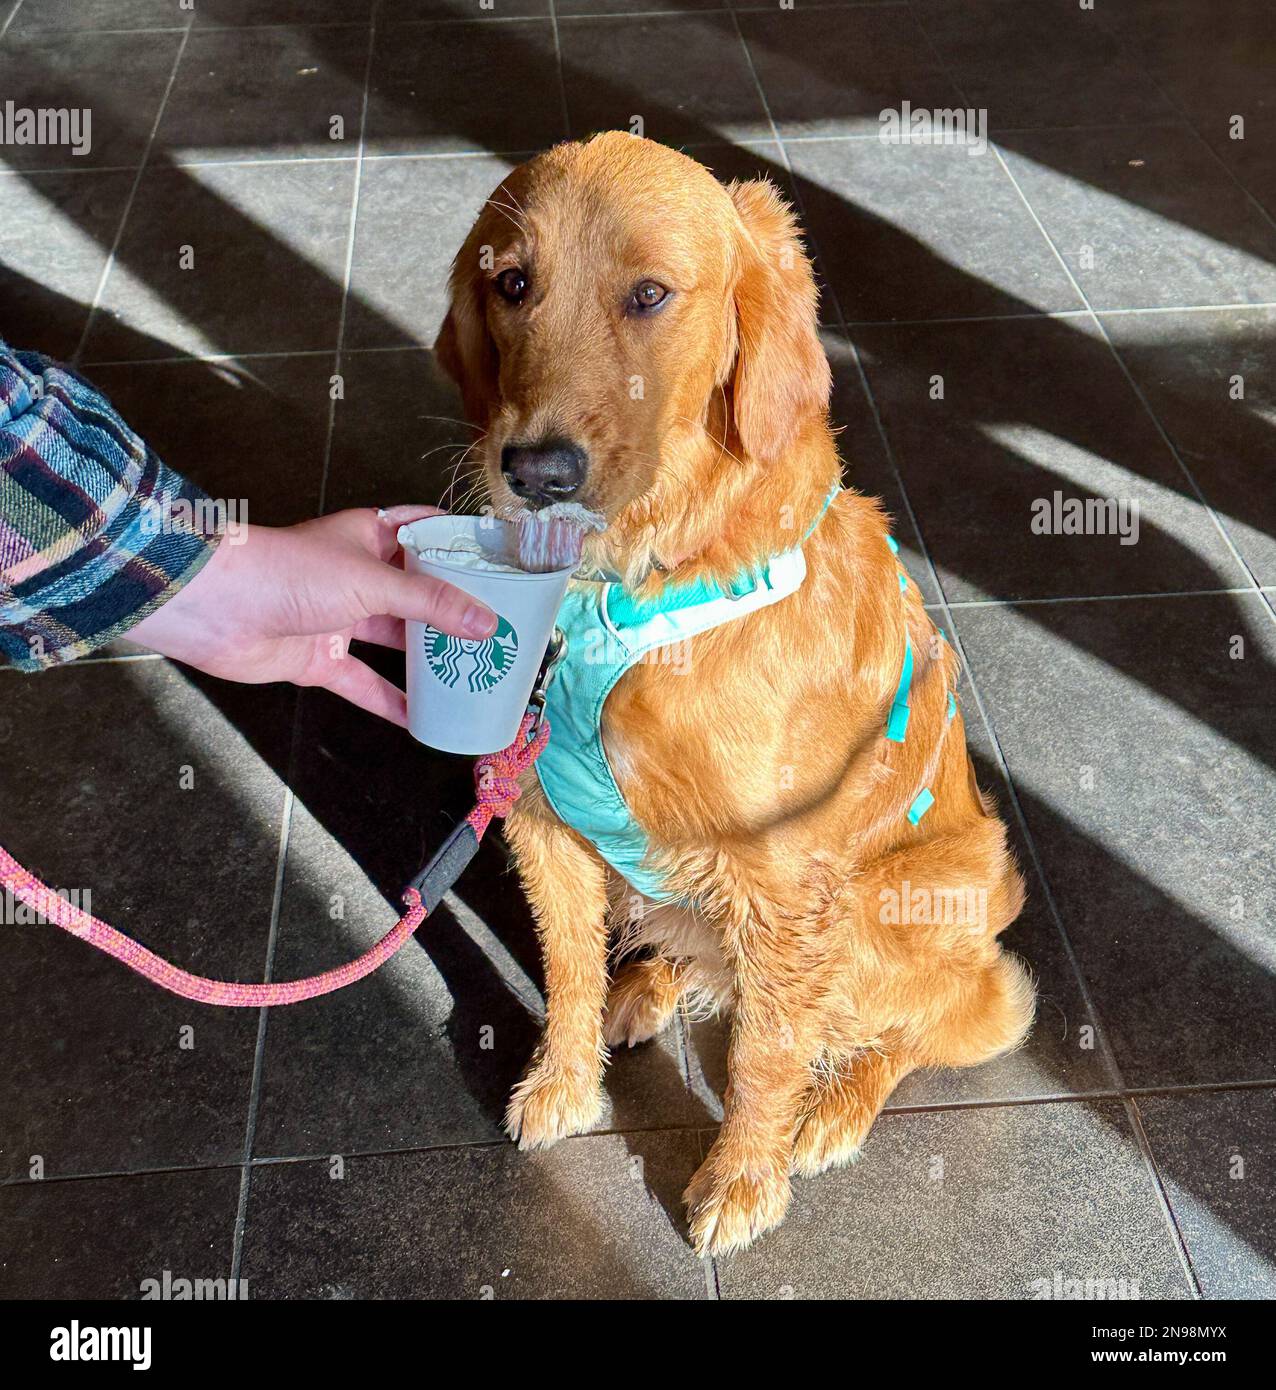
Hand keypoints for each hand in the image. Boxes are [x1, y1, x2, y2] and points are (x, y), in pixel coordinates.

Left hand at [129, 505, 496, 725]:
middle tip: (498, 631)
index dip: (460, 546)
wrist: (214, 607)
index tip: (501, 565)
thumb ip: (432, 604)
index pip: (426, 533)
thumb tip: (486, 623)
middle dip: (453, 612)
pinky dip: (390, 701)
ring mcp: (338, 618)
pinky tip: (421, 719)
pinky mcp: (319, 658)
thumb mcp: (373, 582)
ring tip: (471, 674)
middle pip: (417, 593)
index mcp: (370, 536)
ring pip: (394, 641)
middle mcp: (358, 576)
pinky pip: (364, 683)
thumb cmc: (287, 572)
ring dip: (427, 659)